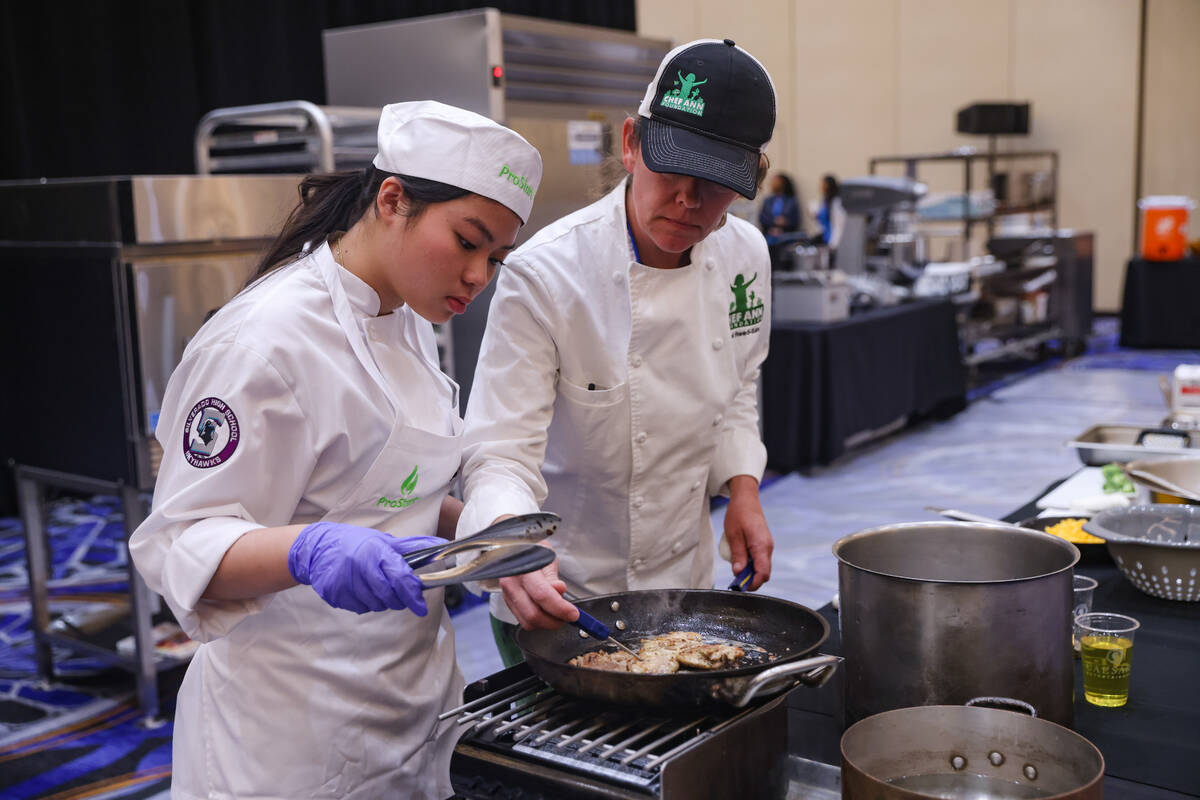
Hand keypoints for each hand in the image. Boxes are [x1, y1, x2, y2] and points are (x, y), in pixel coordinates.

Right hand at [288, 522, 443, 614]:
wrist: (318, 548)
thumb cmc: (356, 543)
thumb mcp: (384, 540)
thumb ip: (412, 547)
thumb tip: (442, 545)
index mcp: (376, 552)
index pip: (401, 579)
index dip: (413, 595)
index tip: (421, 607)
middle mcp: (361, 567)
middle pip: (389, 597)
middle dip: (399, 599)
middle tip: (397, 593)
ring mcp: (346, 582)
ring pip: (375, 605)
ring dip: (382, 601)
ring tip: (375, 585)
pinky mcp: (335, 594)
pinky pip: (359, 608)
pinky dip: (365, 603)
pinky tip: (361, 589)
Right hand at [498, 543, 578, 629]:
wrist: (515, 549)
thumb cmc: (532, 550)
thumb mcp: (546, 556)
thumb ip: (552, 576)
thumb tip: (559, 590)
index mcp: (522, 568)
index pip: (542, 595)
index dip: (560, 608)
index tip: (573, 614)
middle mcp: (511, 583)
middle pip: (533, 614)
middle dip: (555, 621)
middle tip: (568, 617)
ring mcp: (507, 595)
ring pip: (528, 622)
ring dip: (547, 623)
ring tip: (558, 614)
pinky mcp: (508, 603)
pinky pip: (524, 620)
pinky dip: (538, 621)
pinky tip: (546, 612)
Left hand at [724, 477, 772, 590]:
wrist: (746, 499)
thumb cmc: (738, 514)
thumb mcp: (733, 535)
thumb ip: (738, 554)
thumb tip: (738, 573)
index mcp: (761, 546)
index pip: (762, 573)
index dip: (752, 584)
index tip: (739, 588)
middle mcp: (768, 548)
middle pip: (763, 573)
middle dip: (750, 580)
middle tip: (735, 582)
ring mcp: (767, 546)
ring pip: (761, 567)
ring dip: (750, 572)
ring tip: (736, 569)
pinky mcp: (764, 544)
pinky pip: (759, 559)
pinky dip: (751, 564)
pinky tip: (740, 560)